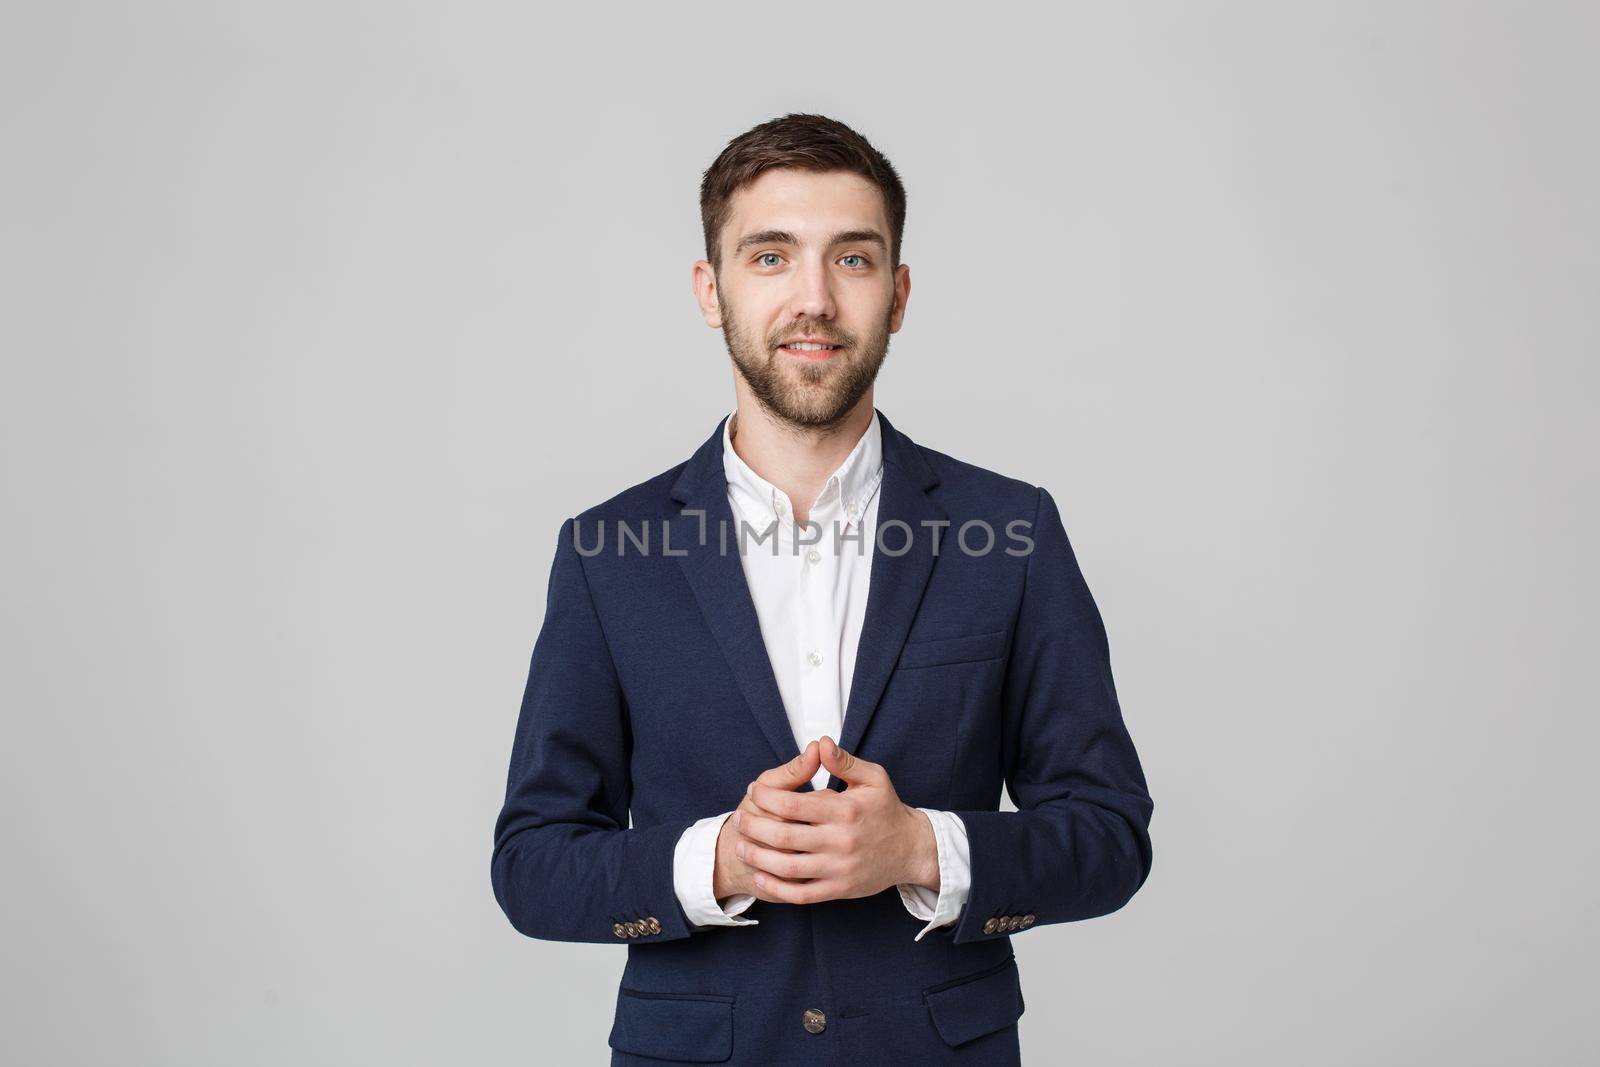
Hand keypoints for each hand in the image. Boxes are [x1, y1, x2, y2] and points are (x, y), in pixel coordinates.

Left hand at [734, 735, 938, 905]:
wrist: (911, 849)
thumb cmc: (887, 809)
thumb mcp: (873, 777)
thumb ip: (844, 761)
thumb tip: (820, 744)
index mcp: (845, 810)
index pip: (793, 805)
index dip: (766, 797)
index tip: (753, 790)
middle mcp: (840, 841)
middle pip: (784, 837)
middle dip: (753, 827)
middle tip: (738, 819)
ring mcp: (839, 868)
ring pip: (788, 868)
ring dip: (758, 858)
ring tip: (741, 847)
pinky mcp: (839, 889)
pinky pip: (802, 893)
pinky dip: (777, 887)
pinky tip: (762, 875)